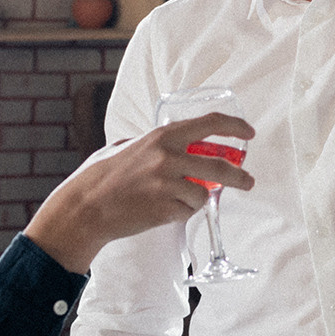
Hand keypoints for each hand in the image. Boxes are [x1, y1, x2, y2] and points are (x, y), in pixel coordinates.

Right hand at [22, 110, 254, 273]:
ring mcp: (168, 183)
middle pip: (221, 164)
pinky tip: (162, 209)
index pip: (209, 123)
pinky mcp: (165, 209)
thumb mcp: (130, 145)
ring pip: (205, 193)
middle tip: (248, 181)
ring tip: (176, 199)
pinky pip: (189, 211)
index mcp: (162, 135)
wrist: (86, 207)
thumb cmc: (104, 176)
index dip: (234, 126)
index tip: (248, 133)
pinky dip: (182, 212)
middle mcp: (168, 156)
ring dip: (197, 198)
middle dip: (240, 176)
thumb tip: (181, 143)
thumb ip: (156, 143)